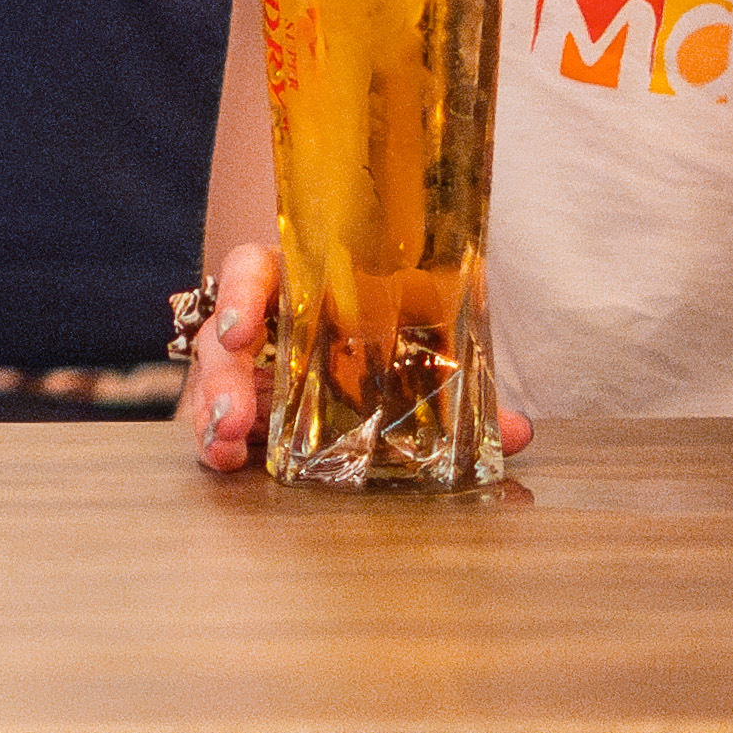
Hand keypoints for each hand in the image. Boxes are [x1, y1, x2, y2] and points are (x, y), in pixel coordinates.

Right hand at [184, 240, 529, 470]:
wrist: (386, 335)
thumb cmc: (397, 321)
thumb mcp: (428, 338)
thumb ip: (465, 382)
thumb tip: (519, 432)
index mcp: (301, 280)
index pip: (253, 270)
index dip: (241, 295)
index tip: (243, 333)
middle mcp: (266, 319)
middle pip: (223, 336)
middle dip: (223, 379)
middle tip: (236, 418)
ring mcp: (251, 363)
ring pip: (214, 380)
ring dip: (212, 415)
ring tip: (225, 449)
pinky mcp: (248, 402)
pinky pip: (220, 418)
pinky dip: (220, 443)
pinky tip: (228, 462)